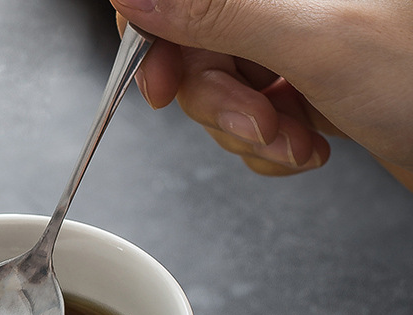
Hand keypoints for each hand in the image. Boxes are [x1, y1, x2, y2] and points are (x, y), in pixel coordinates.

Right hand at [112, 0, 412, 187]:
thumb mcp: (313, 41)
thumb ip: (218, 13)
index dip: (156, 34)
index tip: (162, 82)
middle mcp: (283, 1)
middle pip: (193, 46)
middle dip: (220, 102)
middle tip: (258, 122)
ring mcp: (289, 40)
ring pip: (219, 90)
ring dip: (249, 133)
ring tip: (296, 138)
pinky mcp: (297, 81)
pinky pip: (248, 118)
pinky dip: (270, 145)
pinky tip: (308, 144)